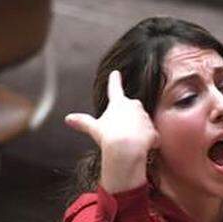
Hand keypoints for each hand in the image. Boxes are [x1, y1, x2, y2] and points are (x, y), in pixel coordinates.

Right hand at [64, 70, 159, 192]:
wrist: (126, 148)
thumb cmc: (108, 136)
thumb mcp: (94, 128)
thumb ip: (83, 122)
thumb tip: (68, 119)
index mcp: (118, 103)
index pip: (114, 89)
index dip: (114, 80)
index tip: (116, 73)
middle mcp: (134, 106)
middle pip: (132, 109)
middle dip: (129, 118)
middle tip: (120, 131)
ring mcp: (145, 117)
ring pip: (142, 124)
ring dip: (138, 132)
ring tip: (129, 142)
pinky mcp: (153, 130)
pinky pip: (151, 138)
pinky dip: (147, 143)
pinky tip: (141, 148)